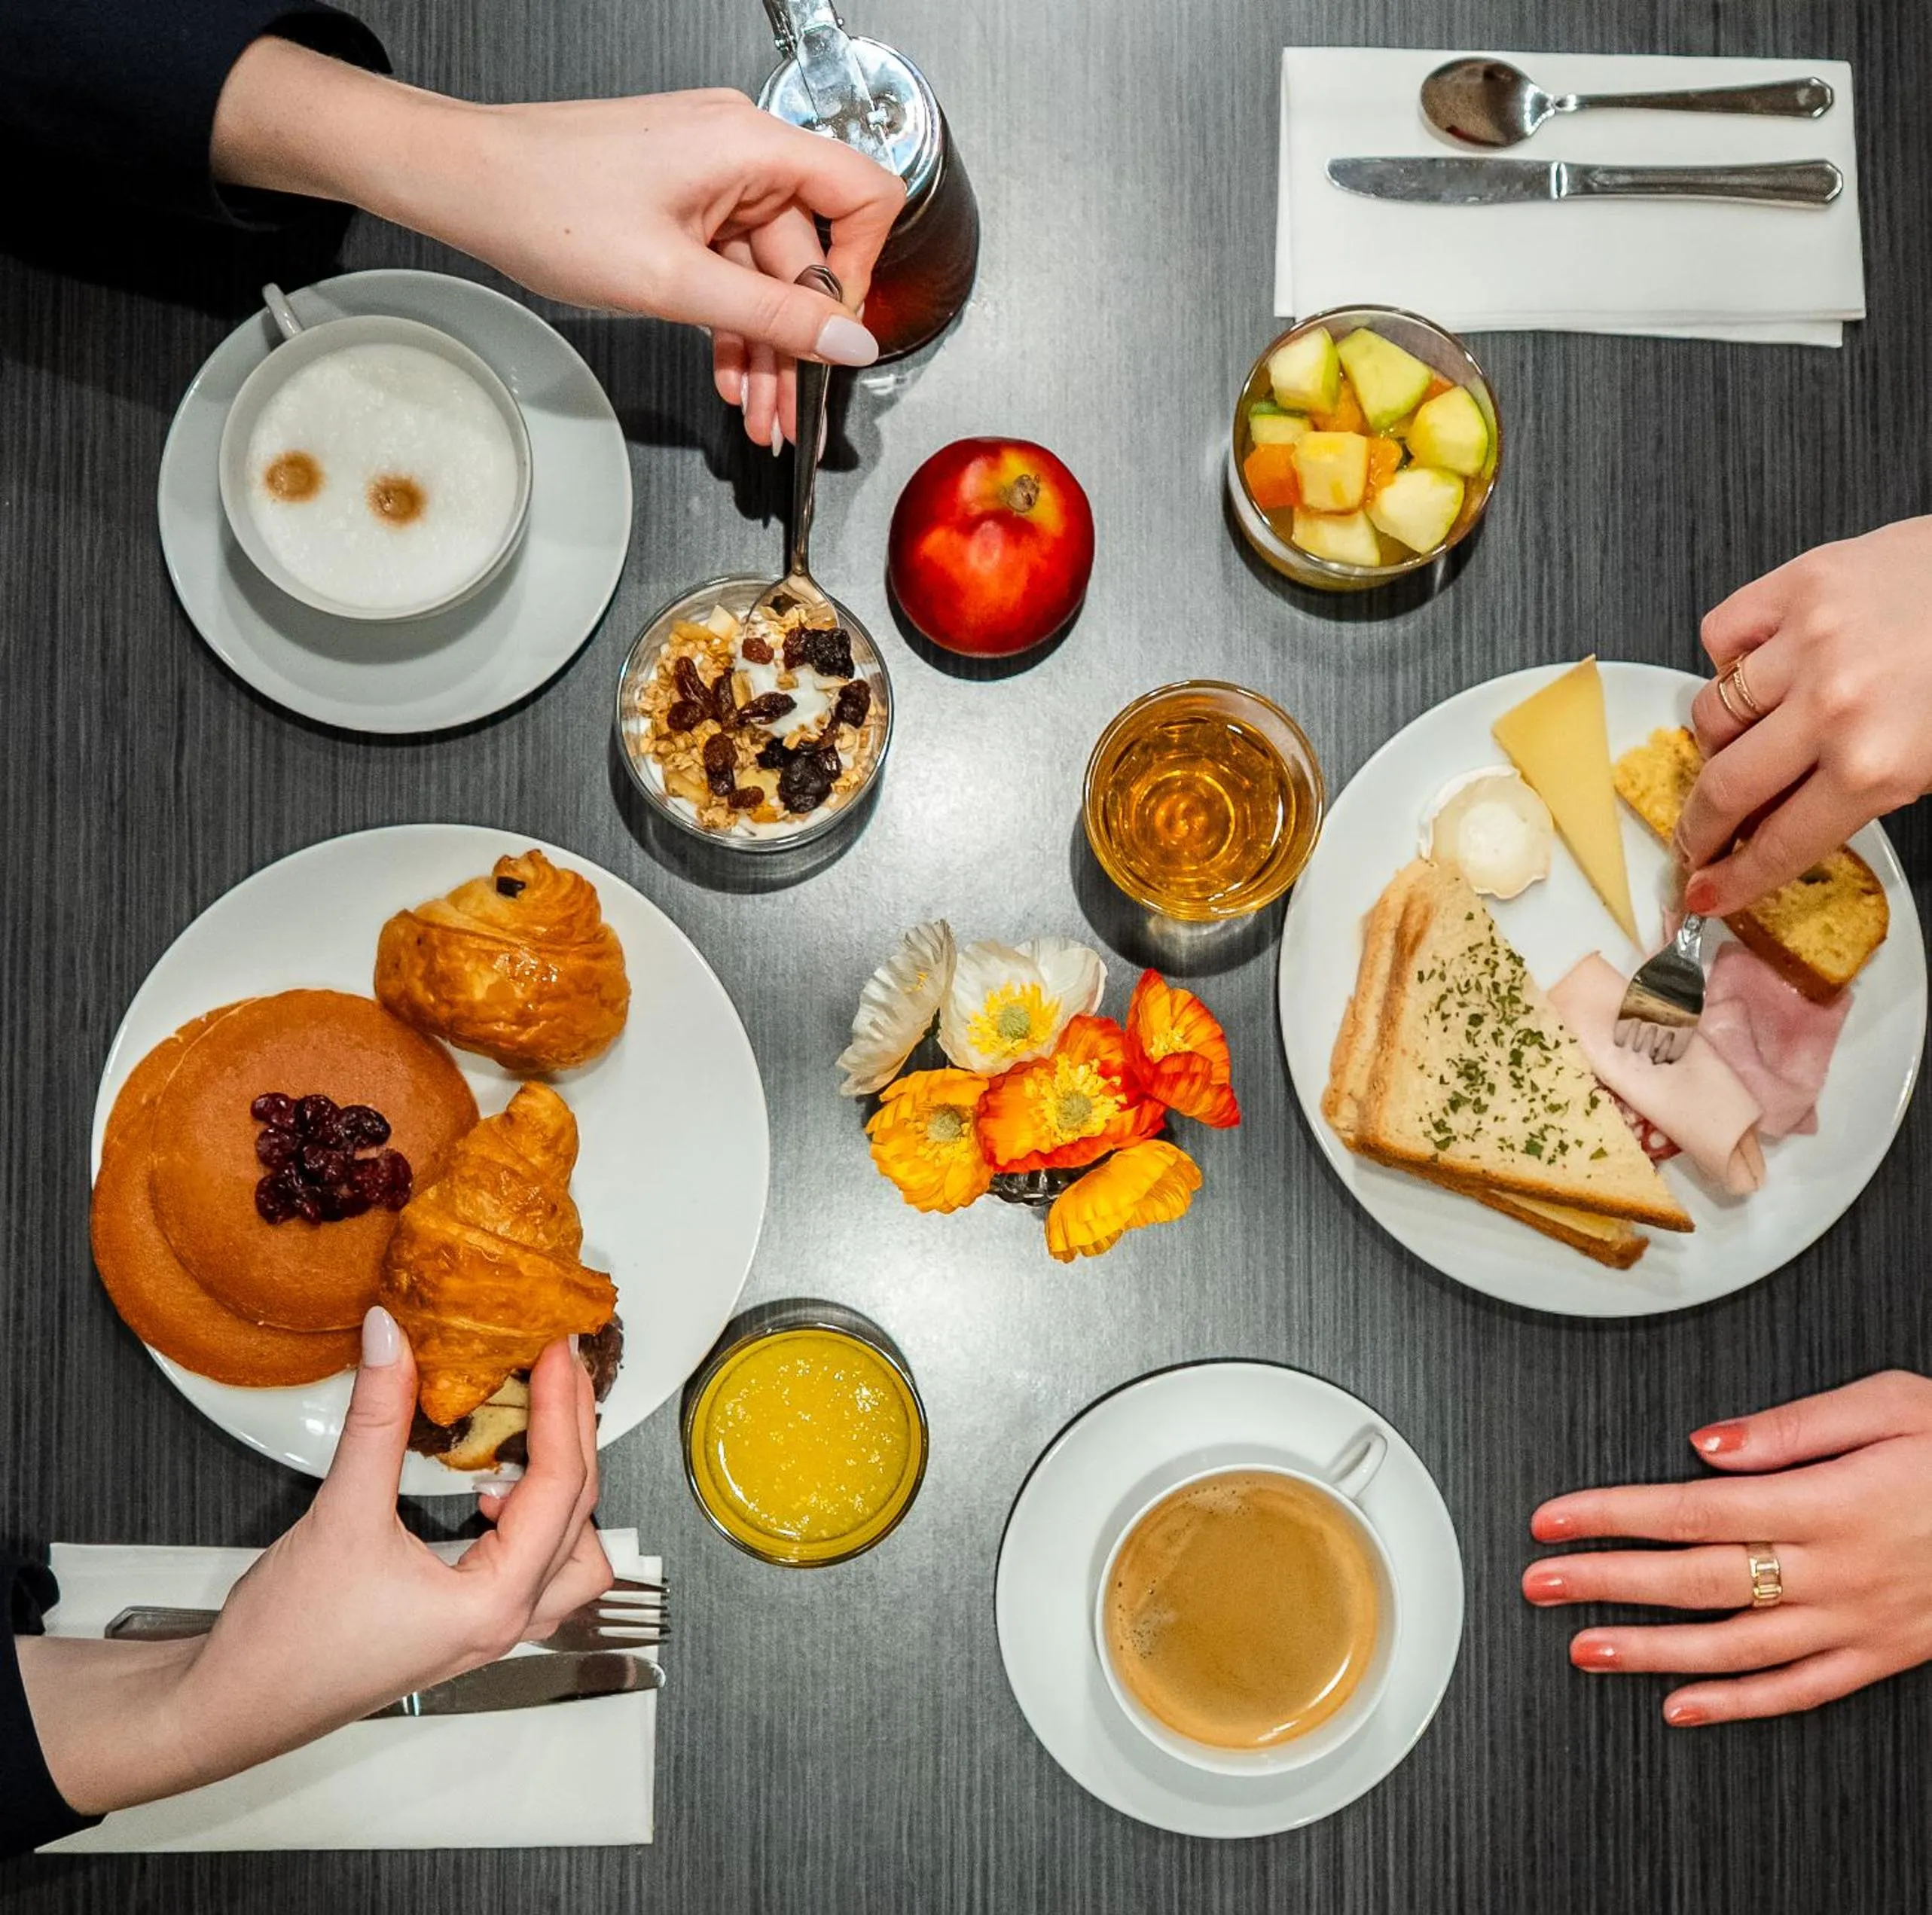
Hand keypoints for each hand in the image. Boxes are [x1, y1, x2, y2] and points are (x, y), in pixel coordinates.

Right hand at [22, 1309, 608, 1813]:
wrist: (230, 1709)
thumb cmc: (283, 1648)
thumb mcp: (341, 1513)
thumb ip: (376, 1419)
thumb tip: (392, 1341)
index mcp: (493, 1603)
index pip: (560, 1484)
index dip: (561, 1405)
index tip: (557, 1351)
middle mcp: (503, 1623)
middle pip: (579, 1512)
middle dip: (575, 1431)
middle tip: (561, 1367)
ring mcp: (486, 1632)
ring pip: (572, 1555)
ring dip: (568, 1489)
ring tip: (542, 1429)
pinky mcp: (461, 1628)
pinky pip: (534, 1572)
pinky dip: (535, 1523)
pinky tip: (494, 1493)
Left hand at [211, 42, 903, 448]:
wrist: (466, 185)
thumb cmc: (546, 204)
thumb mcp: (674, 281)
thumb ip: (773, 315)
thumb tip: (852, 339)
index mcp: (750, 145)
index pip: (863, 195)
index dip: (861, 270)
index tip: (837, 335)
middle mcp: (739, 154)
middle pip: (810, 255)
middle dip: (801, 343)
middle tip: (792, 413)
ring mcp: (711, 181)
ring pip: (767, 277)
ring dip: (766, 350)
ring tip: (759, 414)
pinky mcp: (684, 206)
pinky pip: (730, 273)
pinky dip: (732, 326)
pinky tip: (728, 374)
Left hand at [1524, 1371, 1931, 1725]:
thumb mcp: (1889, 1404)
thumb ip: (1789, 1426)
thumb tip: (1703, 1444)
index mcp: (1826, 1503)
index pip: (1691, 1512)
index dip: (1611, 1517)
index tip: (1552, 1520)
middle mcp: (1835, 1571)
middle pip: (1697, 1583)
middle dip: (1607, 1584)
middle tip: (1538, 1584)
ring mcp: (1858, 1622)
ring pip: (1736, 1649)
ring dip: (1652, 1653)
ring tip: (1583, 1650)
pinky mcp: (1882, 1655)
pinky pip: (1800, 1690)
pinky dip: (1738, 1705)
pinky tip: (1681, 1707)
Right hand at [1679, 517, 1931, 915]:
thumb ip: (1857, 797)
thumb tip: (1779, 827)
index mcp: (1877, 764)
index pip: (1777, 844)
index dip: (1734, 877)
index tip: (1707, 891)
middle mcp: (1833, 707)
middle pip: (1724, 789)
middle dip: (1698, 828)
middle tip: (1694, 839)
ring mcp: (1808, 643)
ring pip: (1711, 715)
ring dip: (1720, 739)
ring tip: (1745, 739)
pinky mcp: (1799, 585)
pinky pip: (1720, 636)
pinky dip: (1729, 656)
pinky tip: (1758, 666)